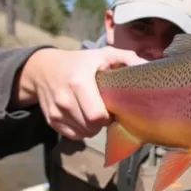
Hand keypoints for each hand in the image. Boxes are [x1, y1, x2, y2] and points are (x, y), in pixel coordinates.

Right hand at [16, 46, 147, 139]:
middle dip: (103, 123)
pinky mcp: (51, 121)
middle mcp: (64, 99)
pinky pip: (73, 136)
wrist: (42, 69)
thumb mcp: (104, 54)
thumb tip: (148, 69)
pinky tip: (85, 118)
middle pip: (91, 127)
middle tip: (106, 111)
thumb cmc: (80, 62)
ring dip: (93, 128)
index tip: (114, 108)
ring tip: (95, 112)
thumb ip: (128, 59)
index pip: (97, 116)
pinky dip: (82, 131)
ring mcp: (56, 112)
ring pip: (84, 133)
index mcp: (79, 83)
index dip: (110, 116)